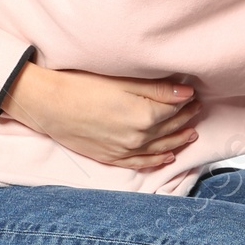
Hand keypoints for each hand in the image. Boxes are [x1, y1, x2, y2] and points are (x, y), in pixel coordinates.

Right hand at [3, 64, 200, 169]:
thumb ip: (157, 89)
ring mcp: (124, 151)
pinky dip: (156, 161)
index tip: (194, 96)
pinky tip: (167, 158)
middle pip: (169, 130)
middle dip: (185, 120)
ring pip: (159, 149)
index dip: (186, 102)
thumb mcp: (122, 80)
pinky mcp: (110, 157)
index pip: (174, 110)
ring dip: (177, 141)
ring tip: (190, 134)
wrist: (48, 105)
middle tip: (196, 111)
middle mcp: (138, 138)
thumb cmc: (81, 86)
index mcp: (144, 116)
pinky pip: (141, 164)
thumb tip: (186, 92)